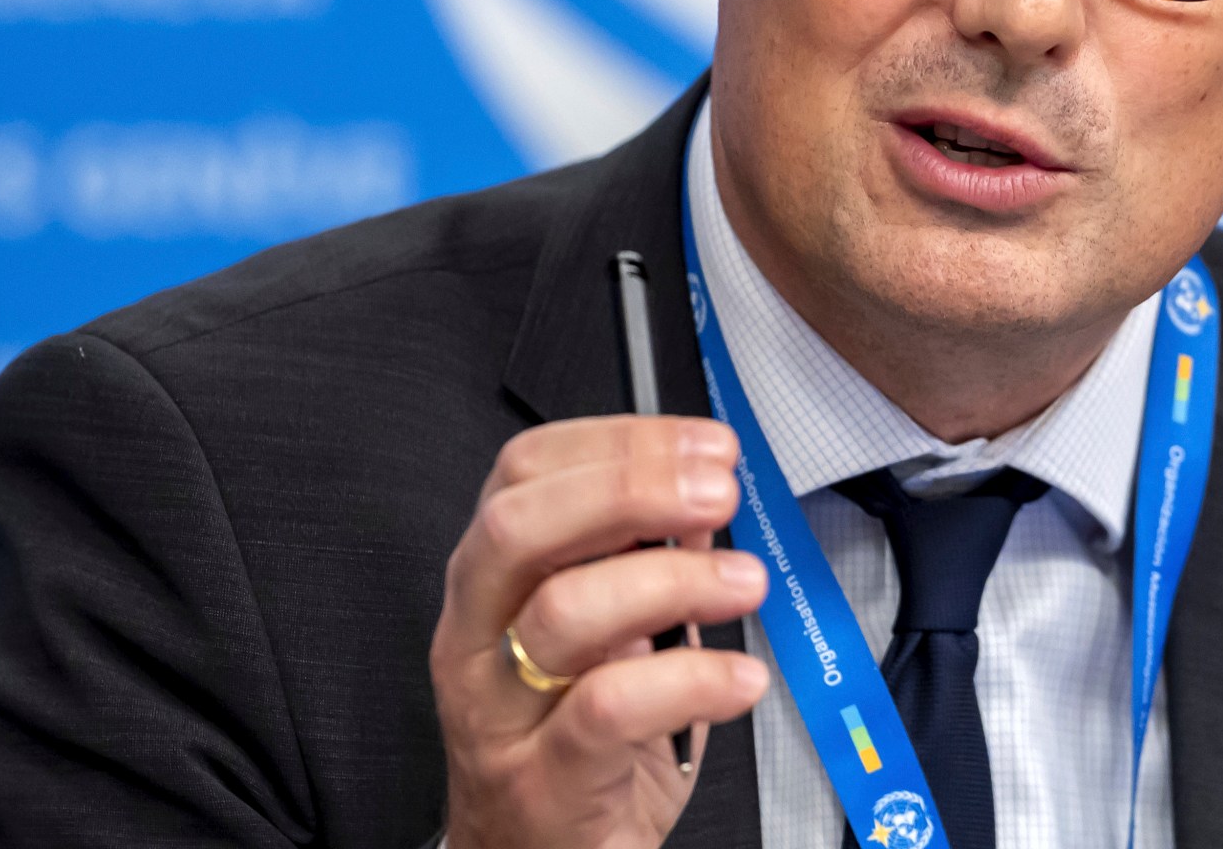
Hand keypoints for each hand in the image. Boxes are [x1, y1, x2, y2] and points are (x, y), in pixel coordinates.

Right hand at [431, 415, 771, 848]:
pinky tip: (741, 678)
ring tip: (746, 584)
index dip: (619, 441)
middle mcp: (477, 636)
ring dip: (673, 581)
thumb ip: (641, 559)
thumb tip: (703, 490)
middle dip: (629, 489)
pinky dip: (688, 681)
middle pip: (520, 528)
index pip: (524, 473)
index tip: (707, 445)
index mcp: (491, 582)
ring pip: (563, 614)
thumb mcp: (603, 634)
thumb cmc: (573, 742)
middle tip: (720, 491)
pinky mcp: (543, 781)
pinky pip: (609, 710)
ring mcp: (501, 711)